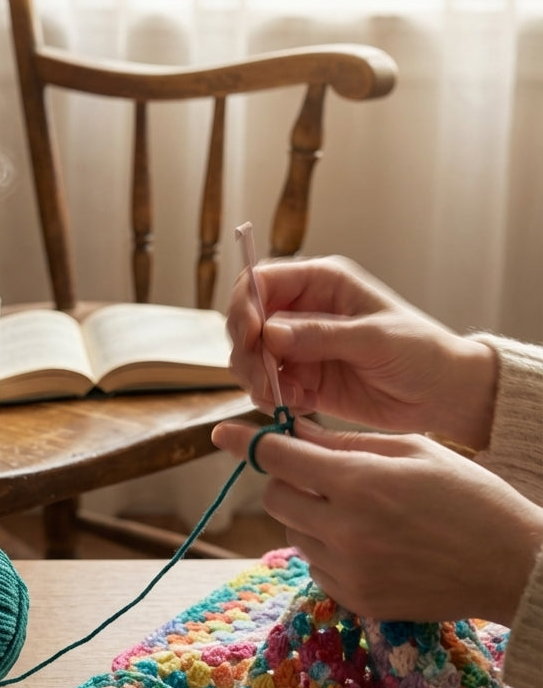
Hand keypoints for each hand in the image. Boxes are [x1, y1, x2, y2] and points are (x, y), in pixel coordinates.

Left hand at [211, 417, 542, 626]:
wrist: (510, 565)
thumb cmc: (467, 495)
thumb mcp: (410, 450)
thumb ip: (342, 443)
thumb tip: (288, 429)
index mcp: (358, 483)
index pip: (276, 458)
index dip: (246, 441)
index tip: (222, 433)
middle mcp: (344, 530)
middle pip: (275, 497)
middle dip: (287, 479)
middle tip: (318, 473)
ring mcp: (347, 570)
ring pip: (292, 532)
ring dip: (307, 514)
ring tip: (356, 509)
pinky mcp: (354, 598)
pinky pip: (314, 564)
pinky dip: (325, 548)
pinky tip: (366, 541)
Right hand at [226, 255, 497, 450]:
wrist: (442, 395)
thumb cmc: (420, 352)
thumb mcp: (373, 339)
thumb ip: (320, 335)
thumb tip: (269, 332)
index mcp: (321, 282)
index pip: (260, 281)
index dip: (245, 306)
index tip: (251, 337)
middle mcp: (303, 310)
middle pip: (246, 321)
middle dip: (247, 351)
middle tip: (264, 381)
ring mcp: (300, 347)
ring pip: (250, 357)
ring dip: (256, 379)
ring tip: (285, 398)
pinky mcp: (302, 380)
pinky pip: (267, 386)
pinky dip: (272, 398)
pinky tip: (297, 405)